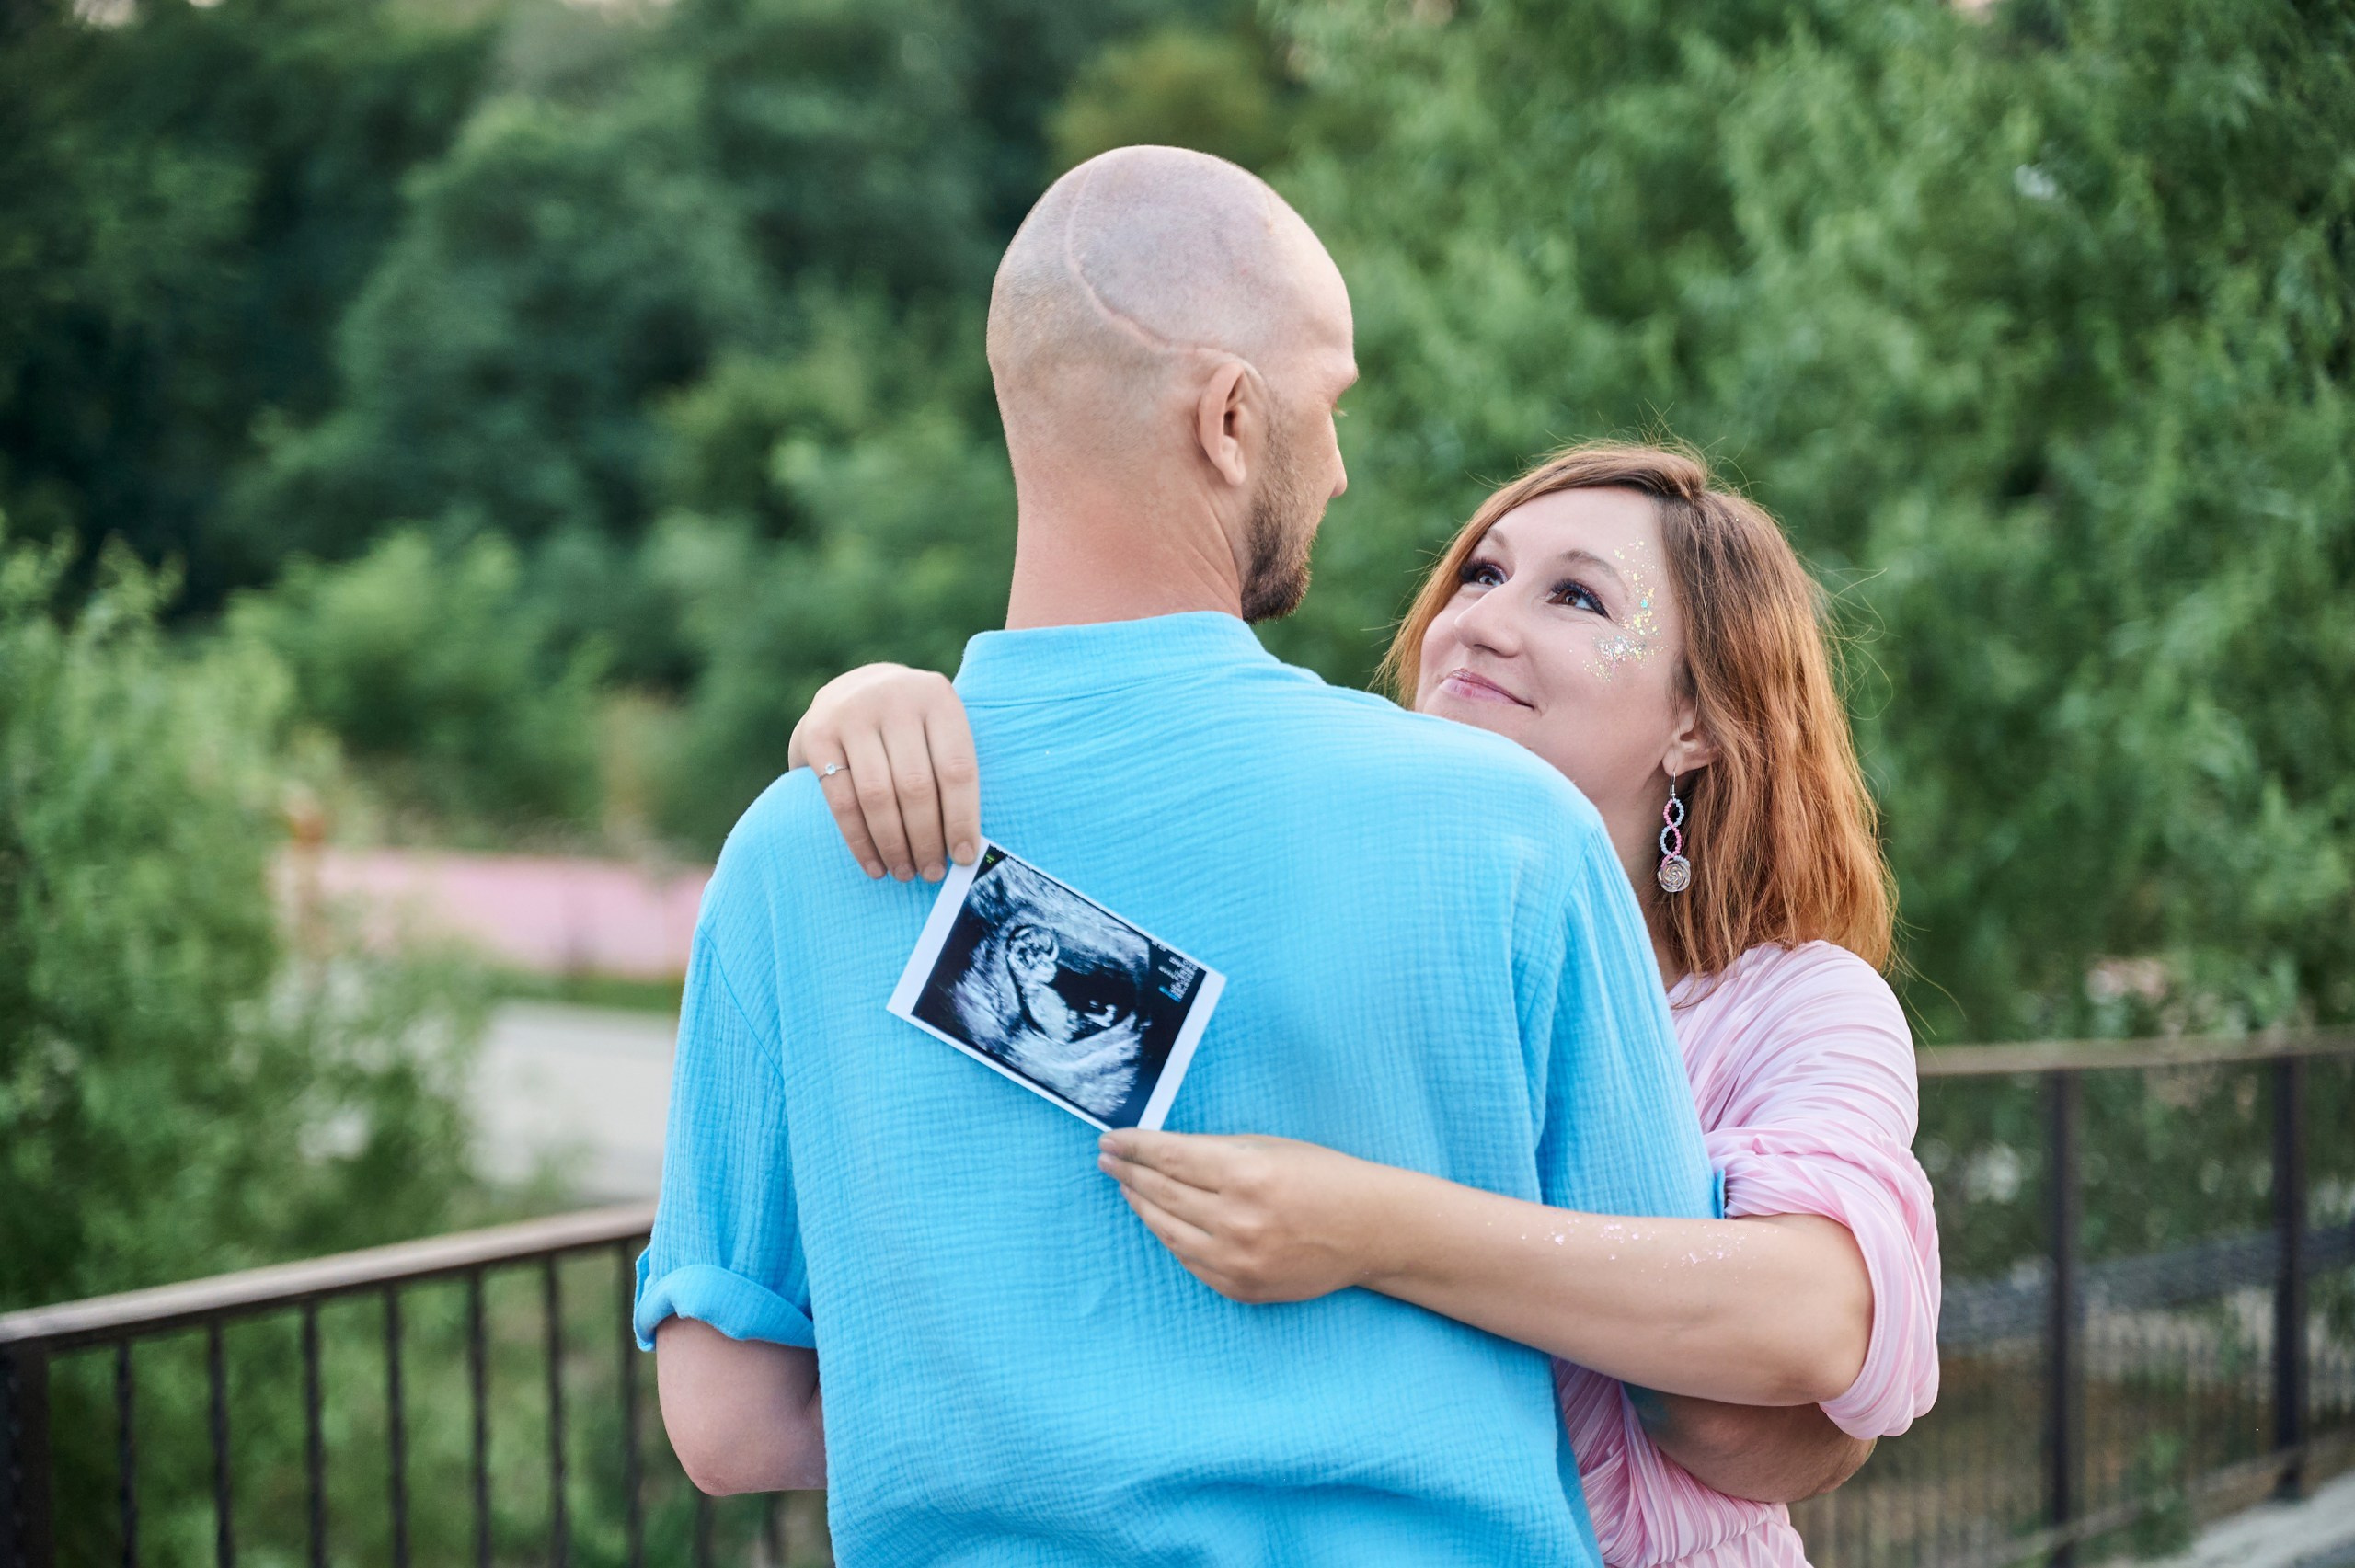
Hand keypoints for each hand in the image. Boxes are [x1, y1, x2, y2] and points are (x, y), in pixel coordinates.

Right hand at [786, 663, 978, 881]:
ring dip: (894, 844)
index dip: (961, 819)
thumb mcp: (936, 728)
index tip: (964, 857)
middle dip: (926, 838)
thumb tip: (967, 848)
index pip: (956, 768)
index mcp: (937, 697)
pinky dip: (859, 840)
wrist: (850, 691)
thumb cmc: (910, 727)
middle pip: (916, 785)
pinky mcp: (816, 734)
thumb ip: (950, 772)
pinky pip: (841, 799)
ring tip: (904, 872)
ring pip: (878, 795)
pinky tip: (874, 865)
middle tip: (932, 873)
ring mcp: (851, 713)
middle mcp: (894, 697)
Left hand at [1096, 1129, 1386, 1303]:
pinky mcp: (1241, 1287)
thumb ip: (1215, 1152)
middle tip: (1108, 1159)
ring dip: (1141, 1205)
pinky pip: (1190, 1260)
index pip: (1169, 1157)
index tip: (1111, 1140)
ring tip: (1127, 1186)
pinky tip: (1160, 1219)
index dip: (1134, 1147)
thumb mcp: (1270, 1147)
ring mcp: (1238, 1260)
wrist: (1371, 1230)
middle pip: (1161, 1193)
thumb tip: (1161, 1152)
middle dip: (1128, 1172)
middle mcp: (1237, 1220)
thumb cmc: (1324, 1177)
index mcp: (1246, 1174)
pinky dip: (1171, 1237)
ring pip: (1167, 1231)